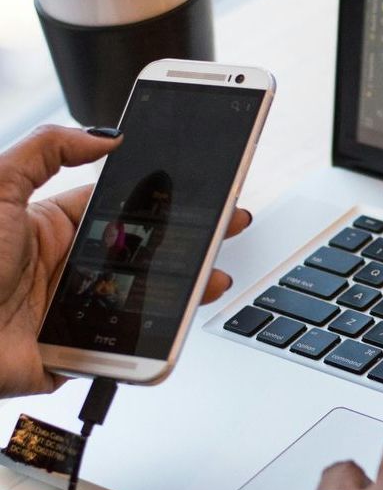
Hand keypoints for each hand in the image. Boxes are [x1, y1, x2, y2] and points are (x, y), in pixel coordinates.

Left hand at [0, 125, 249, 396]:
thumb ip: (47, 149)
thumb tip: (103, 135)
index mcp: (49, 226)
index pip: (119, 207)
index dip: (160, 199)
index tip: (196, 189)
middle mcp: (65, 268)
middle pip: (141, 253)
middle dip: (187, 241)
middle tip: (227, 225)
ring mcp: (71, 313)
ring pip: (141, 300)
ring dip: (182, 289)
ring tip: (214, 276)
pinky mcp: (72, 354)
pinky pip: (121, 348)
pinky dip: (152, 341)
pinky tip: (179, 322)